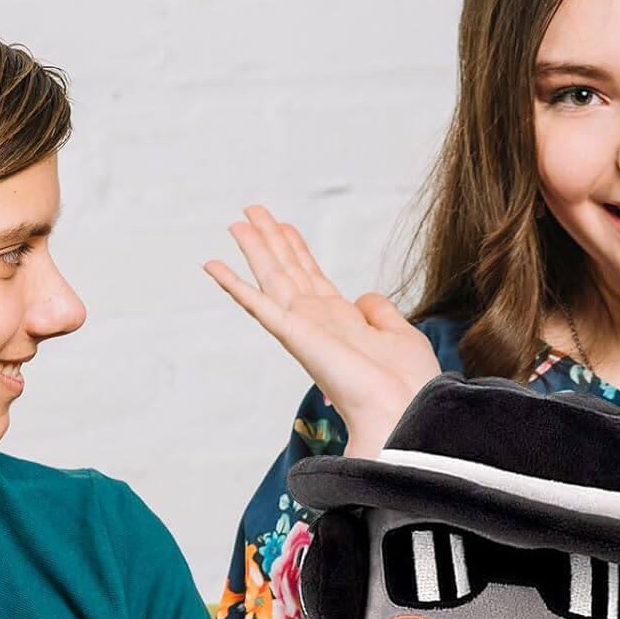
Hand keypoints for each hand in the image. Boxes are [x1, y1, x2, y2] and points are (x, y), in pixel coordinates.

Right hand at [203, 206, 440, 455]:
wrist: (405, 408)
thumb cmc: (407, 382)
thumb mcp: (399, 335)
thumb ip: (379, 312)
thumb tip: (362, 297)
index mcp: (343, 322)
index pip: (314, 279)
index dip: (299, 251)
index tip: (285, 226)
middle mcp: (319, 322)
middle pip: (288, 272)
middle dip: (271, 240)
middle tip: (252, 210)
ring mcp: (303, 327)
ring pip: (272, 278)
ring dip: (254, 249)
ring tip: (238, 221)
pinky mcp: (293, 335)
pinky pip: (257, 305)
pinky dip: (234, 285)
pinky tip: (212, 265)